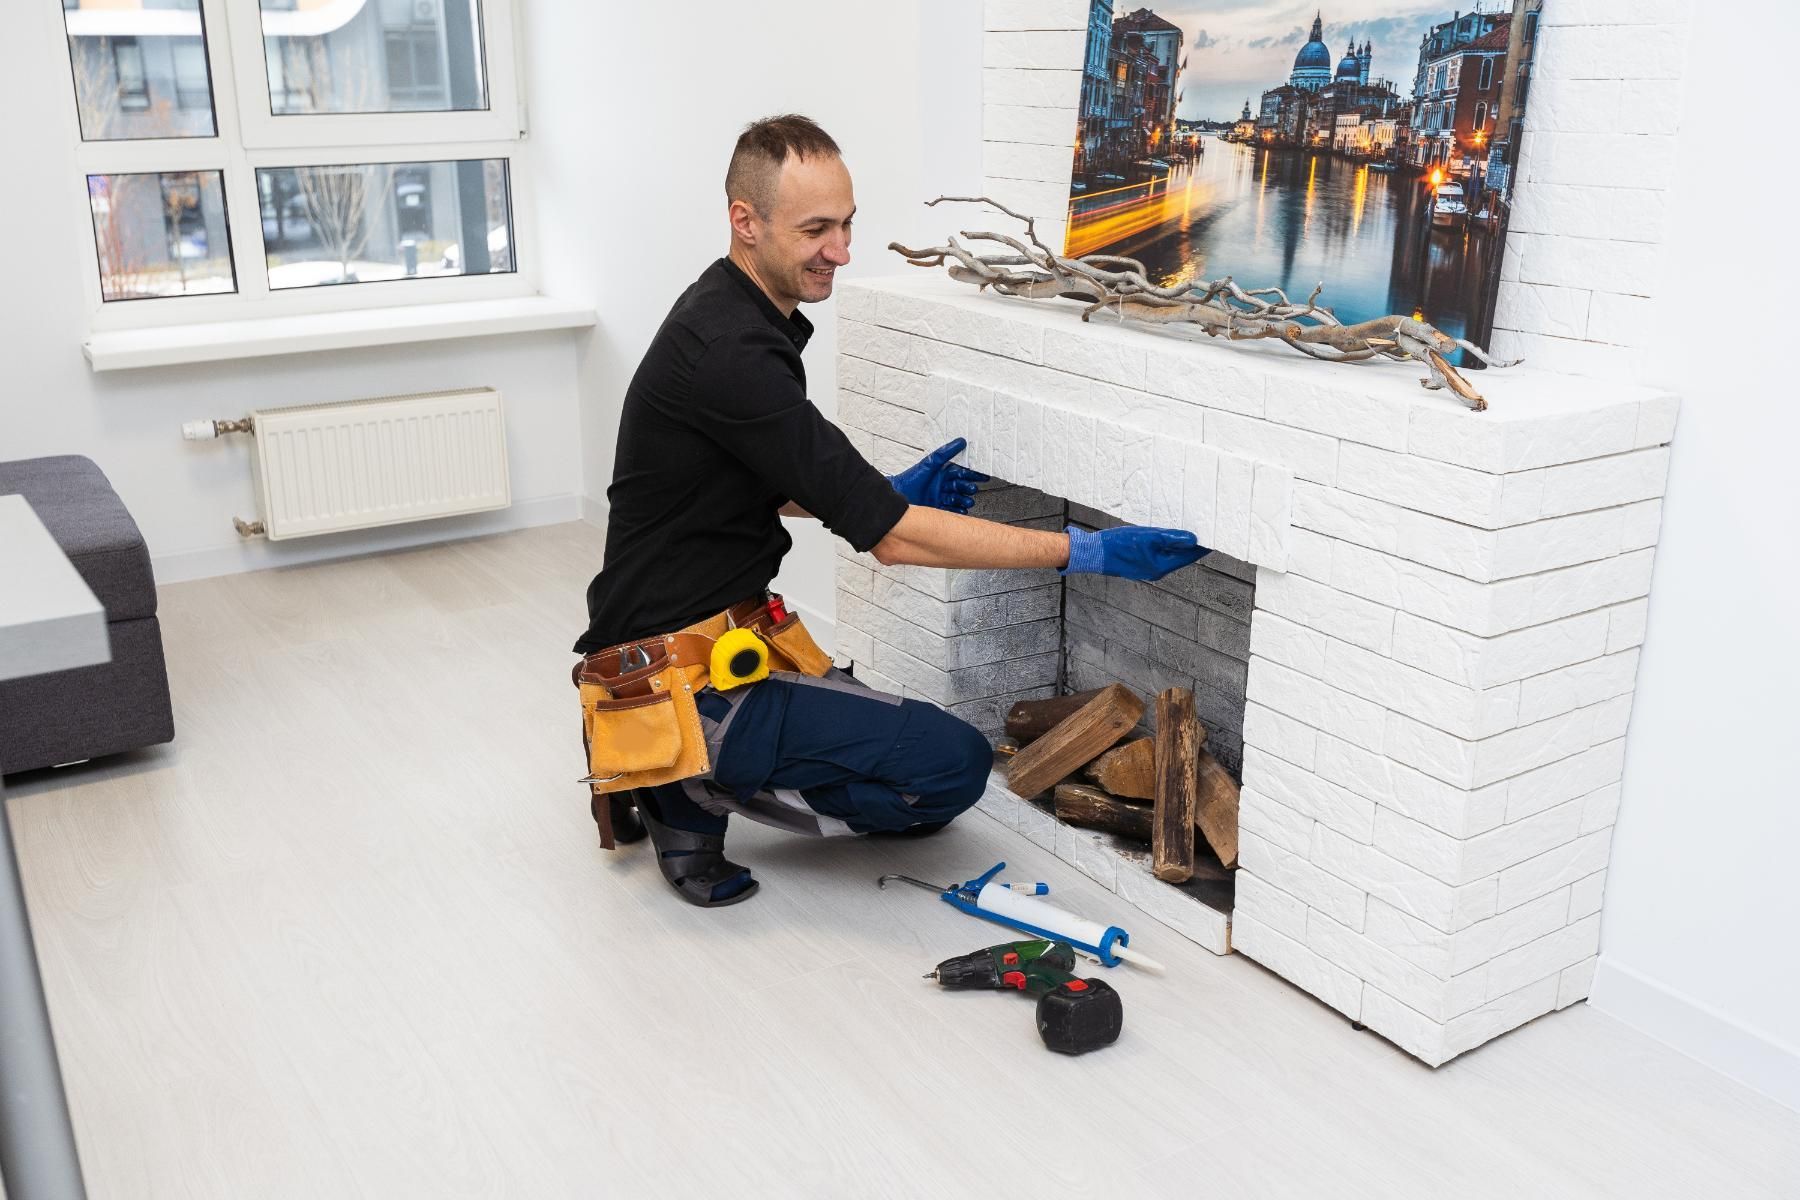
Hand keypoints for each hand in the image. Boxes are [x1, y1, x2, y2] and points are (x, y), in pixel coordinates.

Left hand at [888, 437, 989, 513]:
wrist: (898, 497)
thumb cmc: (910, 479)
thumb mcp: (929, 464)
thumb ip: (944, 453)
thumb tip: (960, 441)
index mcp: (941, 473)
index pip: (961, 472)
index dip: (972, 474)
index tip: (982, 475)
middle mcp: (941, 485)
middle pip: (961, 486)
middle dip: (968, 487)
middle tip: (972, 488)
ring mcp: (940, 497)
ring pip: (958, 498)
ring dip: (965, 500)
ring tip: (968, 501)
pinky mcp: (937, 508)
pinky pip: (951, 510)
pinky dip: (958, 511)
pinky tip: (963, 510)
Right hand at [1061, 524, 1208, 581]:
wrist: (1093, 554)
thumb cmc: (1118, 545)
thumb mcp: (1148, 537)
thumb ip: (1171, 538)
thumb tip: (1194, 539)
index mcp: (1161, 566)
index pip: (1189, 555)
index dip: (1202, 546)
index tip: (1213, 535)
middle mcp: (1156, 570)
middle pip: (1181, 556)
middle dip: (1191, 544)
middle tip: (1202, 529)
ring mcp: (1147, 568)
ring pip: (1169, 555)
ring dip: (1177, 544)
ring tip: (1186, 530)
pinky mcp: (1139, 563)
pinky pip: (1158, 554)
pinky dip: (1165, 545)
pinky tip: (1163, 536)